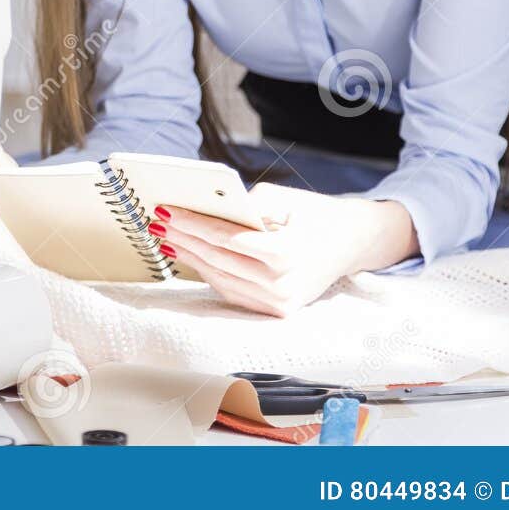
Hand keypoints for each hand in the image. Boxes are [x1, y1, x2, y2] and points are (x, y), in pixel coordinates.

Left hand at [149, 183, 417, 316]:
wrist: (352, 243)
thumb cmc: (317, 214)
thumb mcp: (286, 198)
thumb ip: (248, 203)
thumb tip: (208, 207)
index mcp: (286, 255)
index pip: (225, 238)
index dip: (192, 223)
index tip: (166, 210)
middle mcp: (282, 286)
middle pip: (218, 260)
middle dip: (183, 239)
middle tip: (156, 221)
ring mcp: (279, 304)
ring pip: (221, 279)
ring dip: (190, 258)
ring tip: (167, 238)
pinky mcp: (276, 311)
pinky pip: (232, 292)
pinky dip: (208, 274)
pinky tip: (190, 257)